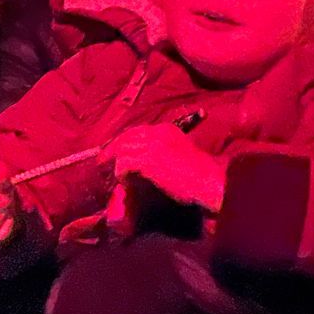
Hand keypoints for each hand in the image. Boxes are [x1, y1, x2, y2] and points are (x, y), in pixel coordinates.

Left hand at [108, 125, 226, 212]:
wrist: (210, 182)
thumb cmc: (201, 175)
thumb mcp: (182, 154)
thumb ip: (164, 152)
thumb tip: (144, 163)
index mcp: (167, 130)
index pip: (137, 131)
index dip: (124, 142)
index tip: (115, 152)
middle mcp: (158, 133)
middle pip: (126, 137)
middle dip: (113, 149)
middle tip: (103, 162)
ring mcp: (152, 145)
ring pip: (122, 150)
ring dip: (118, 165)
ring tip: (119, 178)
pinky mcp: (149, 160)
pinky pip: (124, 164)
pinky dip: (122, 174)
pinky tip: (126, 183)